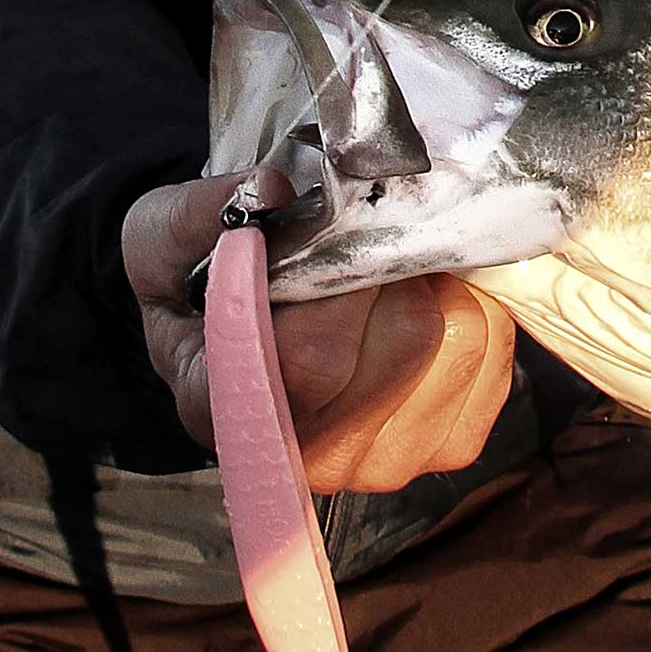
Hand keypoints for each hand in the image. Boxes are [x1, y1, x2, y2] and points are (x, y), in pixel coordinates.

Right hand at [125, 169, 519, 494]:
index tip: (336, 229)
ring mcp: (381, 461)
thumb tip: (271, 190)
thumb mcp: (160, 231)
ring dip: (434, 285)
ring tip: (391, 267)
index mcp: (226, 410)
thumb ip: (198, 211)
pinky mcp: (445, 443)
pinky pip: (491, 358)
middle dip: (394, 269)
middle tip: (370, 233)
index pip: (311, 362)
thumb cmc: (195, 275)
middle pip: (402, 344)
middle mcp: (307, 456)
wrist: (236, 314)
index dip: (340, 287)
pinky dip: (471, 309)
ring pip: (454, 343)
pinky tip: (426, 296)